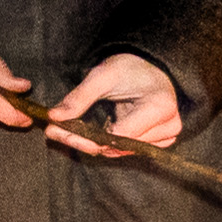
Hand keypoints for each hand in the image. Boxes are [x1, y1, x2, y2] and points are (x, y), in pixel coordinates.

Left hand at [48, 52, 183, 152]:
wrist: (150, 69)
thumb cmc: (131, 68)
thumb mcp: (103, 75)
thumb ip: (80, 97)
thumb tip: (55, 116)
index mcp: (160, 106)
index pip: (119, 136)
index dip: (87, 136)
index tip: (57, 129)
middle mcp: (169, 126)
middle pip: (119, 147)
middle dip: (84, 141)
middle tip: (53, 132)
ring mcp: (167, 136)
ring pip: (121, 153)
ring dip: (93, 144)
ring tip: (67, 132)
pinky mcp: (161, 141)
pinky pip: (128, 151)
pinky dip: (107, 144)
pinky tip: (90, 135)